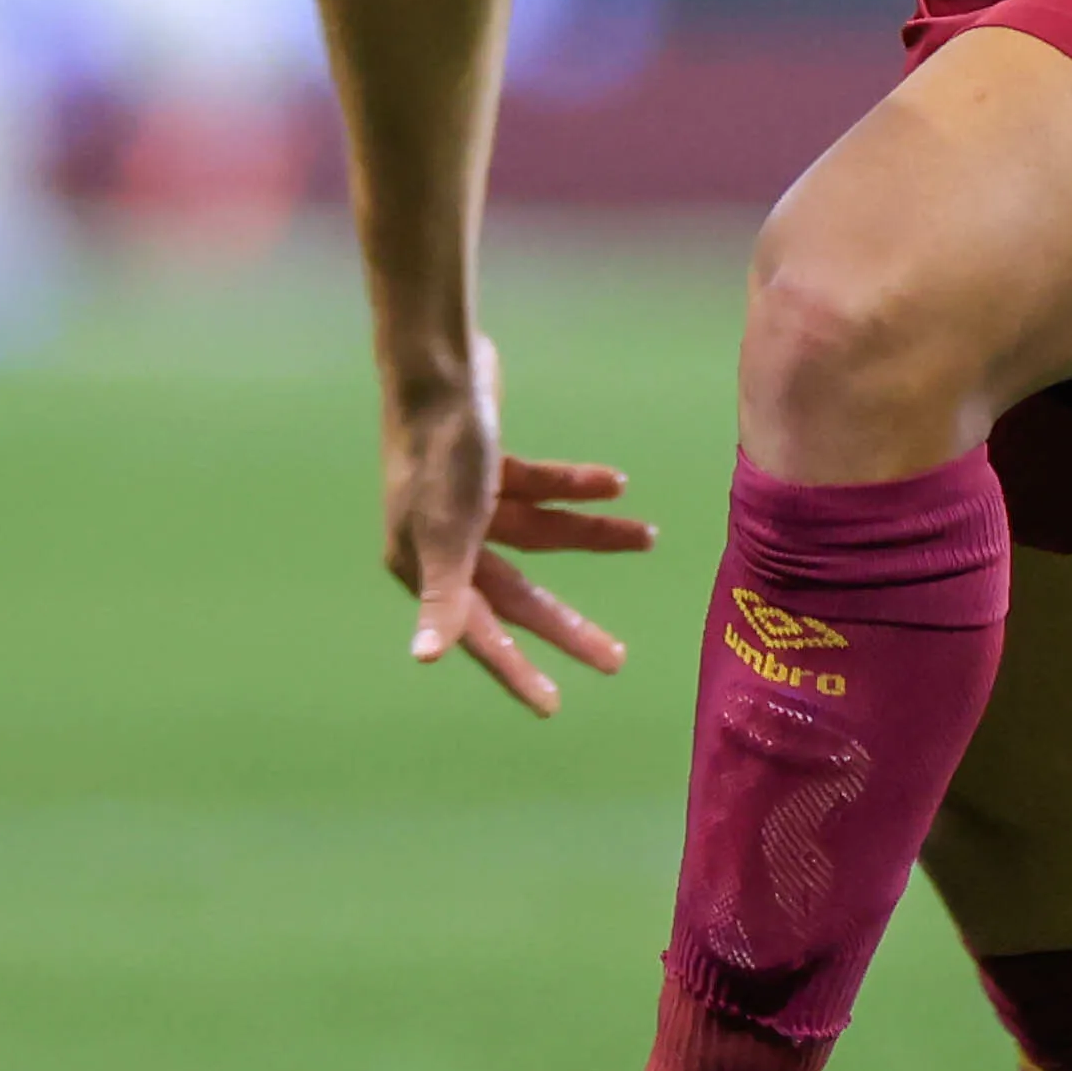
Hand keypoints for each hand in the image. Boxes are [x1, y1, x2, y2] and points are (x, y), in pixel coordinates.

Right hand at [383, 339, 647, 717]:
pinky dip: (575, 487)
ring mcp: (469, 504)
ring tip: (646, 537)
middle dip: (566, 625)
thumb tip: (425, 658)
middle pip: (517, 595)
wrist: (438, 365)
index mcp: (427, 565)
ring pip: (541, 536)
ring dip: (593, 535)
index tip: (553, 705)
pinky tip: (615, 484)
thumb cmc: (439, 451)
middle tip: (613, 658)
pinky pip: (541, 489)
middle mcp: (446, 542)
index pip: (480, 631)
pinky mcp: (491, 465)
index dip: (515, 670)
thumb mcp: (445, 528)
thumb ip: (442, 595)